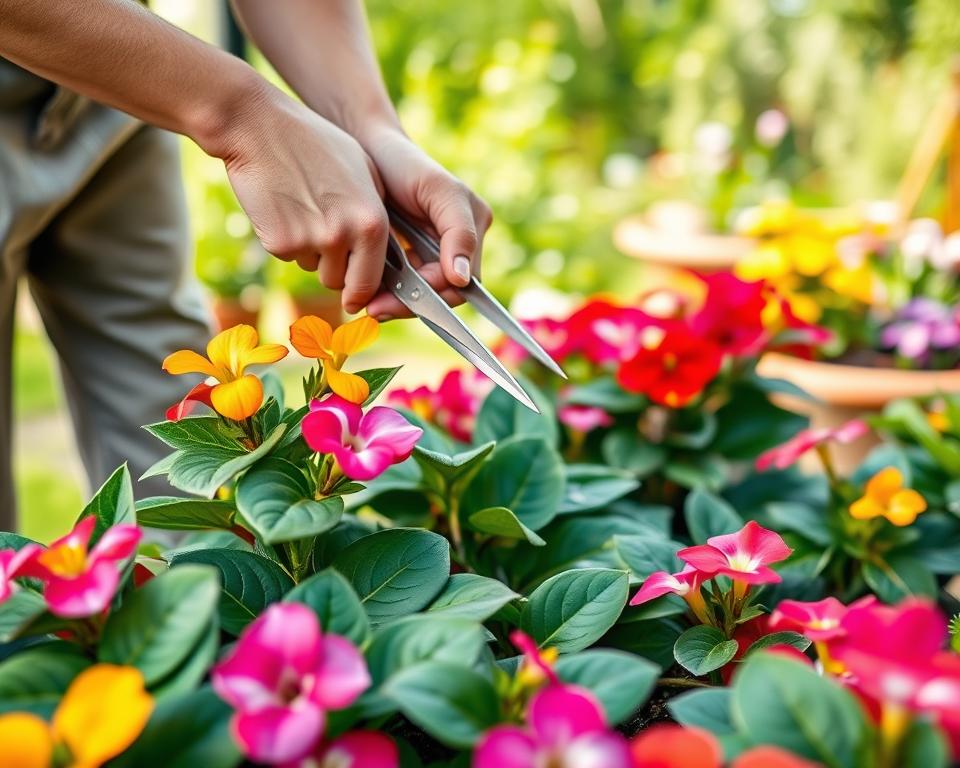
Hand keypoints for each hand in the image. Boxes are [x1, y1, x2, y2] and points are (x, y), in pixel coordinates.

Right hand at [218, 86, 390, 312]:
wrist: (259, 127)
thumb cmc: (316, 144)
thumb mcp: (365, 171)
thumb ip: (377, 214)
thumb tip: (386, 256)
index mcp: (372, 223)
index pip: (370, 281)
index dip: (360, 292)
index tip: (353, 296)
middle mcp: (344, 237)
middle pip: (338, 282)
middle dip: (332, 268)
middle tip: (322, 234)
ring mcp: (310, 242)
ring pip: (312, 269)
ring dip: (308, 252)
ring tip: (303, 209)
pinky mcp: (278, 243)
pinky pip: (287, 256)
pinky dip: (284, 239)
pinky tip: (282, 206)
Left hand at [359, 126, 492, 320]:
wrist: (369, 150)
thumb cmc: (405, 164)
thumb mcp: (439, 191)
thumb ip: (459, 232)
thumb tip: (462, 278)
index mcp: (473, 230)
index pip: (461, 285)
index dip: (433, 297)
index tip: (397, 298)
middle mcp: (458, 246)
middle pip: (440, 295)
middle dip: (409, 303)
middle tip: (374, 309)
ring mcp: (431, 252)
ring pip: (420, 296)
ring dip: (395, 302)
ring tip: (367, 302)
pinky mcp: (407, 255)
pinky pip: (402, 285)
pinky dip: (386, 290)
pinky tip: (366, 289)